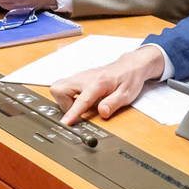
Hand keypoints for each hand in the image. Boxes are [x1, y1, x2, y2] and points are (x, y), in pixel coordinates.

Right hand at [51, 45, 166, 124]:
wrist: (129, 66)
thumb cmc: (129, 79)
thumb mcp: (126, 95)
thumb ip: (113, 104)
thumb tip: (102, 113)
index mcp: (98, 83)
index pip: (81, 100)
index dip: (72, 113)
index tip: (66, 122)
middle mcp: (85, 77)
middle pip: (59, 89)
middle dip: (64, 105)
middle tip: (77, 111)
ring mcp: (80, 76)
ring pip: (58, 87)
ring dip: (63, 100)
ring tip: (78, 106)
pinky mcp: (78, 78)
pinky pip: (63, 86)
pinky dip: (66, 95)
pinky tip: (78, 99)